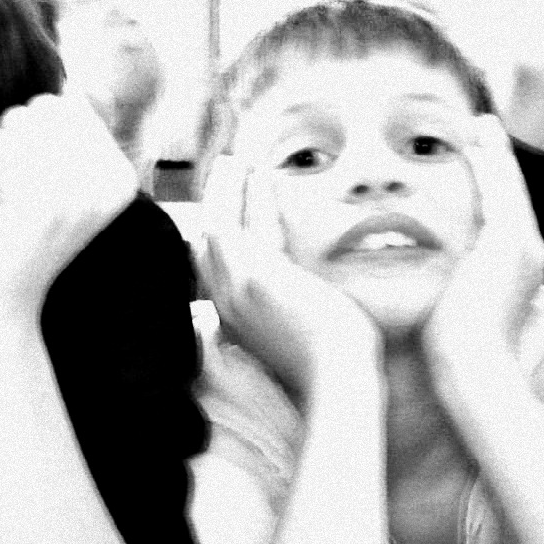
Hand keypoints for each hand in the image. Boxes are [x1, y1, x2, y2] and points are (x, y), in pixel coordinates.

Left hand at [0, 91, 139, 330]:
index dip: (32, 138)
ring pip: (14, 126)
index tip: (36, 191)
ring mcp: (80, 193)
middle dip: (13, 145)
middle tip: (16, 201)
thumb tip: (82, 86)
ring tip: (5, 210)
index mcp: (120, 176)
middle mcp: (111, 183)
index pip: (62, 104)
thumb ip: (69, 134)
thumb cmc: (9, 242)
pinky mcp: (42, 203)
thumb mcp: (50, 180)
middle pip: (39, 109)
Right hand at [197, 153, 378, 398]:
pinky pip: (237, 222)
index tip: (232, 203)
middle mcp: (225, 305)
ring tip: (233, 161)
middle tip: (225, 170)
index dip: (219, 230)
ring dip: (223, 189)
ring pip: (214, 225)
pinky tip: (254, 172)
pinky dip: (241, 194)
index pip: (213, 266)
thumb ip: (285, 308)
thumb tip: (297, 291)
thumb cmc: (331, 363)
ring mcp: (235, 291)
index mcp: (234, 320)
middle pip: (205, 240)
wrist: (338, 381)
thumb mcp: (299, 332)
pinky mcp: (255, 277)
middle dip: (214, 202)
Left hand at [424, 115, 543, 384]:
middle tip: (482, 125)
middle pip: (511, 194)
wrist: (474, 371)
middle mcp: (530, 255)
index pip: (503, 214)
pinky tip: (477, 138)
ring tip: (481, 122)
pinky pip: (501, 191)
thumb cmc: (455, 353)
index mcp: (516, 271)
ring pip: (509, 187)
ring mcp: (525, 249)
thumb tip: (431, 280)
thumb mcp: (454, 308)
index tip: (474, 156)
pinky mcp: (512, 243)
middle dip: (497, 159)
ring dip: (495, 151)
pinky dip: (491, 163)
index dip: (492, 183)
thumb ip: (450, 285)